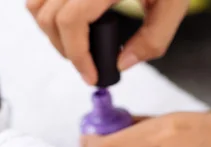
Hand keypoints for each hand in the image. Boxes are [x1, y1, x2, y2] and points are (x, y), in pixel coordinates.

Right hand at [26, 0, 187, 84]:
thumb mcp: (174, 1)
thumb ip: (153, 36)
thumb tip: (123, 63)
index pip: (72, 21)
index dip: (77, 55)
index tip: (91, 75)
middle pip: (50, 18)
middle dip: (66, 49)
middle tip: (87, 63)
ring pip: (36, 6)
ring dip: (50, 30)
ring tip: (75, 41)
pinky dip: (45, 11)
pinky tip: (67, 20)